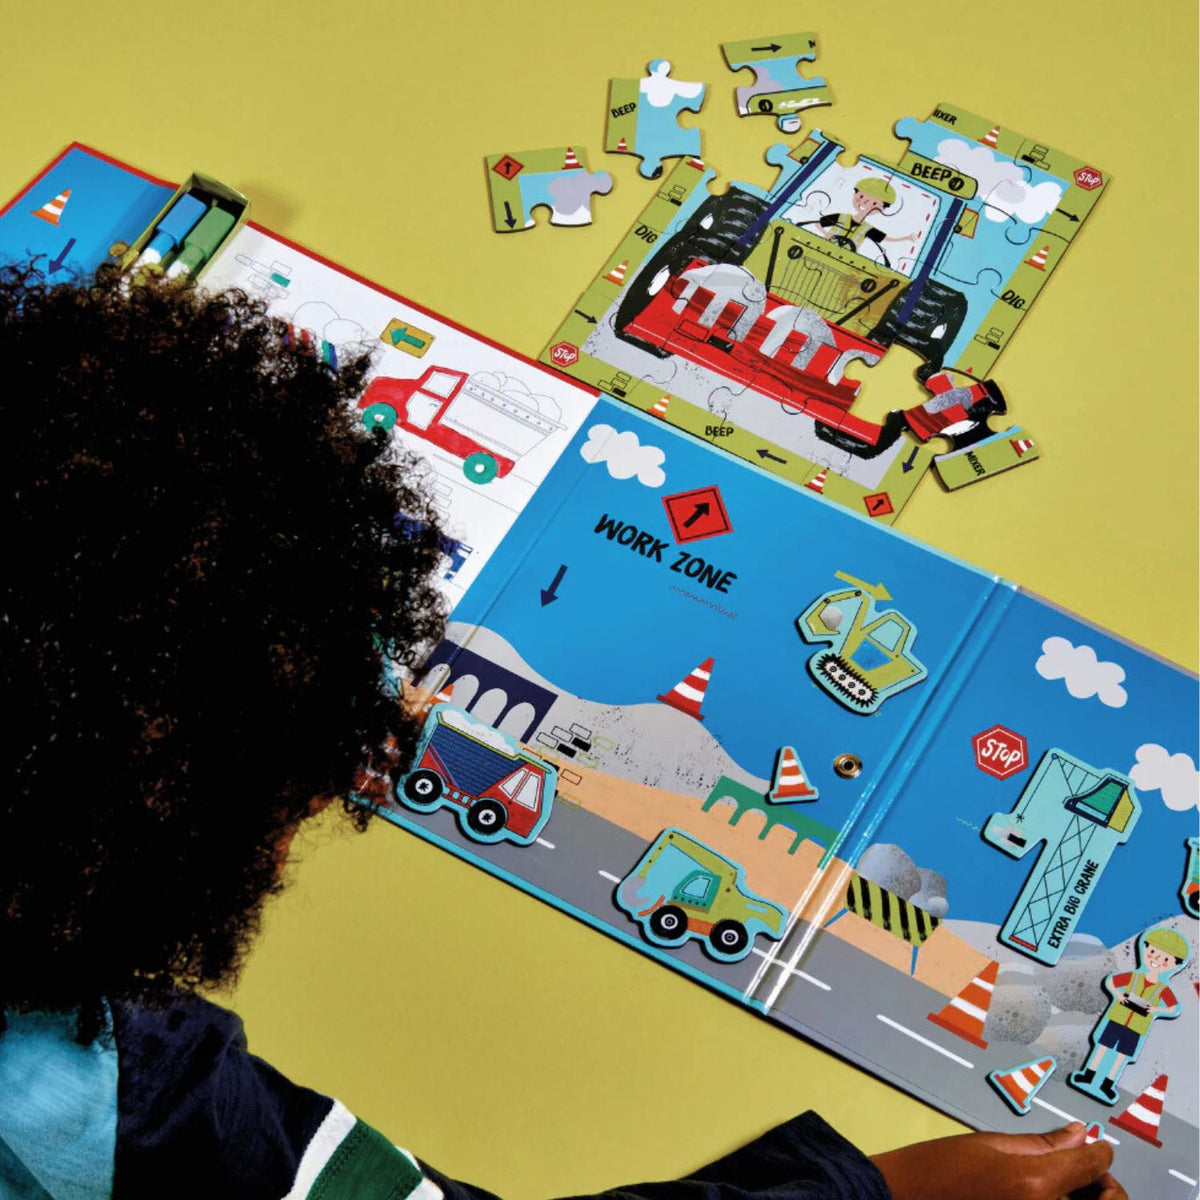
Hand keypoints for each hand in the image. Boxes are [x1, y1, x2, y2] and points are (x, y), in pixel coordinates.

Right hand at [870, 1122, 1125, 1199]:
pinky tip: (1044, 1197)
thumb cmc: (938, 1168)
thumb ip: (1041, 1144)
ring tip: (1065, 1186)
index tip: (1093, 1147)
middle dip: (1103, 1186)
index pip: (1095, 1166)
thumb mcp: (988, 1144)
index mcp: (1037, 1183)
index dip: (1099, 1152)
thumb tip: (1080, 1135)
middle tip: (1084, 1172)